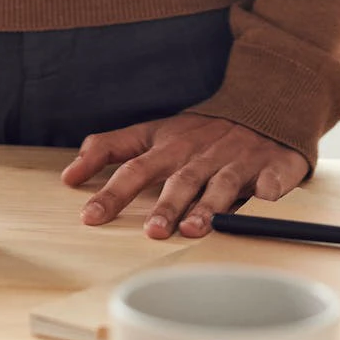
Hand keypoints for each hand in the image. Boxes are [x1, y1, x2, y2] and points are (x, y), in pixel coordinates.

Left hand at [61, 113, 306, 237]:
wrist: (261, 107)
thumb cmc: (199, 132)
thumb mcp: (152, 131)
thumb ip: (109, 148)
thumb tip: (67, 175)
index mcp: (169, 144)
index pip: (133, 164)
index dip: (112, 190)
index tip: (90, 216)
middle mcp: (200, 152)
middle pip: (179, 178)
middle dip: (166, 205)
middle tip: (152, 232)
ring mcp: (237, 159)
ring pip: (221, 184)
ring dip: (209, 206)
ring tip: (195, 229)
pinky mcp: (272, 165)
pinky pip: (272, 180)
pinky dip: (270, 189)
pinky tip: (266, 199)